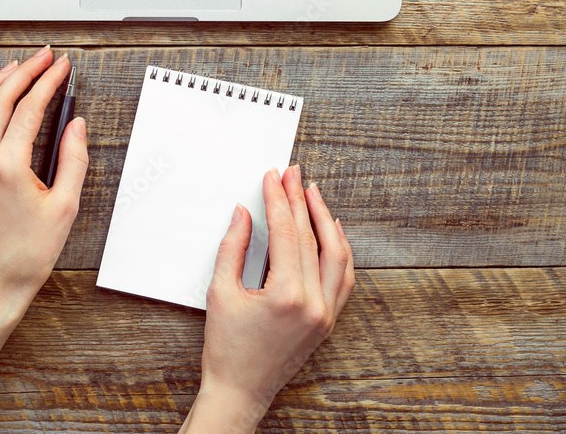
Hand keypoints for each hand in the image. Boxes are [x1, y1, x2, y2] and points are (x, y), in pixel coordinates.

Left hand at [0, 46, 88, 321]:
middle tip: (43, 57)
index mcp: (7, 167)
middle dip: (23, 72)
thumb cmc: (30, 252)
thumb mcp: (65, 206)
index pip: (29, 109)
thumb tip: (76, 124)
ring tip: (13, 69)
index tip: (62, 67)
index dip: (48, 82)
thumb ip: (74, 159)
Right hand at [182, 164, 354, 432]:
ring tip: (313, 193)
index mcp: (286, 296)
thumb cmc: (226, 349)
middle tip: (292, 173)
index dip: (278, 200)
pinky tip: (332, 231)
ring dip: (325, 220)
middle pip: (312, 238)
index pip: (287, 233)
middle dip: (300, 201)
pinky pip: (344, 277)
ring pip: (337, 255)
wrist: (240, 391)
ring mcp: (326, 313)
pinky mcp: (329, 321)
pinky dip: (340, 250)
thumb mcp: (221, 293)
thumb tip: (243, 213)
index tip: (272, 177)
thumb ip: (233, 248)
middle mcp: (314, 303)